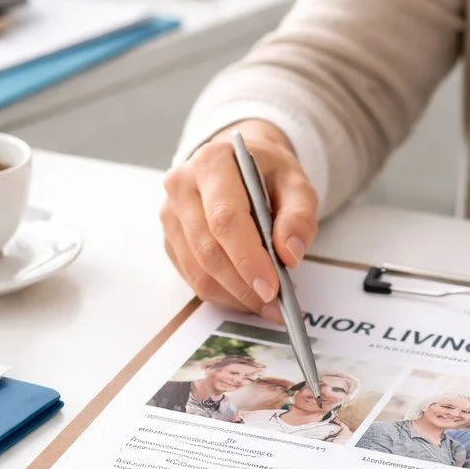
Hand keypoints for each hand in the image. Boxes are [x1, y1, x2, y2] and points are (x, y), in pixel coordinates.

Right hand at [161, 119, 318, 311]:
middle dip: (244, 285)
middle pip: (208, 250)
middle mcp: (182, 186)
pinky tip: (247, 295)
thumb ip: (299, 216)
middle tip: (276, 305)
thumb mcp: (297, 184)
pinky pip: (193, 277)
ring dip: (234, 296)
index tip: (272, 288)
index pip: (225, 218)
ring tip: (267, 305)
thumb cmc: (267, 174)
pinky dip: (223, 294)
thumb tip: (289, 255)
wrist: (239, 165)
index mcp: (213, 163)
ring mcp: (171, 214)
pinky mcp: (170, 238)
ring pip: (198, 270)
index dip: (248, 258)